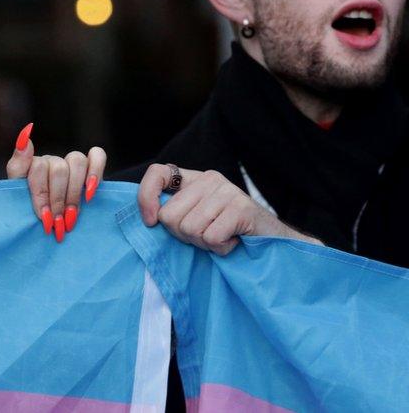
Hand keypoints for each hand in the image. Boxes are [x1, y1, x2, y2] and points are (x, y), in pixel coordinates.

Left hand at [6, 123, 106, 242]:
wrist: (48, 224)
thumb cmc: (29, 211)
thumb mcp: (16, 193)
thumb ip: (18, 166)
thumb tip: (24, 137)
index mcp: (31, 164)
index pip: (39, 167)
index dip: (42, 194)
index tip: (44, 217)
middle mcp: (52, 161)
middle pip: (59, 169)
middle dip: (58, 199)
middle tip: (58, 222)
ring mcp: (71, 162)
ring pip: (77, 162)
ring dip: (75, 192)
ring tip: (72, 215)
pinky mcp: (90, 166)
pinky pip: (98, 155)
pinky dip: (96, 172)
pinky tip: (91, 193)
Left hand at [137, 164, 322, 254]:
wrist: (274, 242)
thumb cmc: (228, 233)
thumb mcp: (196, 218)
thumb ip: (175, 212)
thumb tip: (150, 218)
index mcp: (194, 179)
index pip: (157, 173)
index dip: (146, 198)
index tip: (151, 222)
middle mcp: (210, 179)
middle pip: (169, 216)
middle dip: (184, 236)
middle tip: (206, 236)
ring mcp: (227, 191)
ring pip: (190, 230)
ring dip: (205, 244)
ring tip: (222, 238)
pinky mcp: (241, 208)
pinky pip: (211, 238)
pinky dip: (221, 249)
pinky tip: (234, 241)